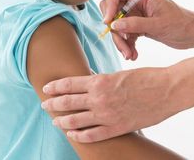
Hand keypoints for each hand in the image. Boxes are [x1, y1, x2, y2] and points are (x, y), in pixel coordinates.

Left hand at [42, 67, 172, 141]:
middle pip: (68, 102)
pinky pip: (93, 135)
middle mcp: (99, 98)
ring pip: (76, 120)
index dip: (54, 86)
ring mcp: (106, 115)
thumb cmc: (143, 77)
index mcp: (99, 81)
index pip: (69, 84)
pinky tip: (73, 135)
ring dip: (63, 121)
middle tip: (45, 105)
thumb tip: (86, 84)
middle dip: (53, 104)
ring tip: (55, 121)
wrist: (164, 90)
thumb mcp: (117, 74)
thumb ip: (100, 81)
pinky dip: (80, 135)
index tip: (46, 88)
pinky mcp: (117, 128)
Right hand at [101, 0, 193, 59]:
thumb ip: (136, 24)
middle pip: (111, 10)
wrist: (192, 35)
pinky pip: (123, 34)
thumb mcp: (159, 24)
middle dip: (113, 28)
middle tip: (122, 40)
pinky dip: (126, 45)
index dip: (108, 4)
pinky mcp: (136, 26)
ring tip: (129, 54)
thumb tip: (114, 25)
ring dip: (120, 41)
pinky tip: (133, 54)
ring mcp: (134, 14)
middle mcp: (134, 2)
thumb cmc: (181, 24)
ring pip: (116, 25)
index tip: (109, 22)